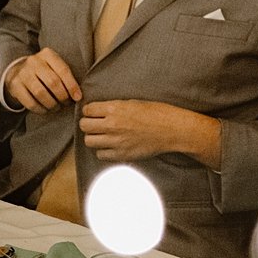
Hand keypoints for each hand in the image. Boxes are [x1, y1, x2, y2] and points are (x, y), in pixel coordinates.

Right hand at [5, 48, 81, 111]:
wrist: (18, 71)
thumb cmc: (44, 71)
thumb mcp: (54, 66)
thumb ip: (65, 75)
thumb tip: (78, 95)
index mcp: (48, 54)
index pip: (63, 70)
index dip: (72, 86)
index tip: (78, 98)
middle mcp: (33, 61)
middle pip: (53, 82)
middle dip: (63, 96)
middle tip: (66, 103)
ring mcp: (22, 73)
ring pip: (40, 93)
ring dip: (52, 104)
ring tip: (57, 107)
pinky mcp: (14, 85)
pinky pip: (30, 102)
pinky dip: (40, 109)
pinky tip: (46, 110)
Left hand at [80, 100, 220, 165]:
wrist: (173, 129)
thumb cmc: (157, 113)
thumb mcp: (134, 103)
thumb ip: (115, 107)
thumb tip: (99, 111)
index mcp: (115, 109)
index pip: (87, 110)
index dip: (90, 111)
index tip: (95, 113)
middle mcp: (112, 125)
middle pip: (84, 126)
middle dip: (89, 124)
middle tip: (97, 124)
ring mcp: (116, 141)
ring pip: (89, 141)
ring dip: (94, 138)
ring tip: (103, 136)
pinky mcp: (122, 154)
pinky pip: (101, 154)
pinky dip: (104, 150)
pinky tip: (112, 145)